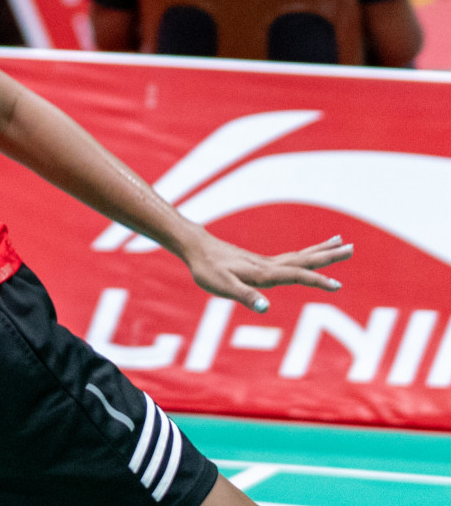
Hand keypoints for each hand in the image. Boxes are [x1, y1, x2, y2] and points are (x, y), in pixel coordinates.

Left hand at [182, 231, 352, 312]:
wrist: (195, 248)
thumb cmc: (207, 269)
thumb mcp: (222, 286)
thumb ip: (244, 296)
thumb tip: (265, 307)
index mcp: (264, 273)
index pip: (296, 276)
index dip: (316, 282)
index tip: (337, 286)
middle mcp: (270, 265)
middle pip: (305, 259)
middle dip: (329, 255)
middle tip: (353, 247)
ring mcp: (266, 262)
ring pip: (301, 255)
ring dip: (322, 250)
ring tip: (341, 242)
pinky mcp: (261, 262)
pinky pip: (291, 257)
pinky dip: (306, 254)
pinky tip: (309, 255)